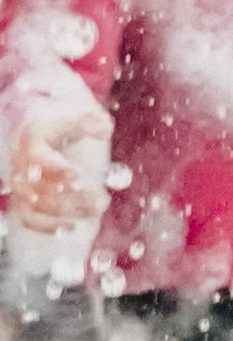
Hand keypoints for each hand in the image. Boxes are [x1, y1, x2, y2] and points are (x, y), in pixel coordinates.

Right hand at [6, 93, 106, 236]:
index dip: (57, 169)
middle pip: (40, 187)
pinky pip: (27, 218)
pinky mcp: (21, 198)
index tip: (78, 176)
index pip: (39, 158)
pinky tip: (71, 226)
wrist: (36, 127)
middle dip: (73, 196)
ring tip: (96, 209)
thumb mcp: (76, 114)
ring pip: (35, 206)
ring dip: (67, 212)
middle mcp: (21, 164)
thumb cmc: (60, 122)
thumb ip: (92, 120)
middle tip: (102, 199)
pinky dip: (47, 226)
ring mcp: (19, 183)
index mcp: (32, 141)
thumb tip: (105, 130)